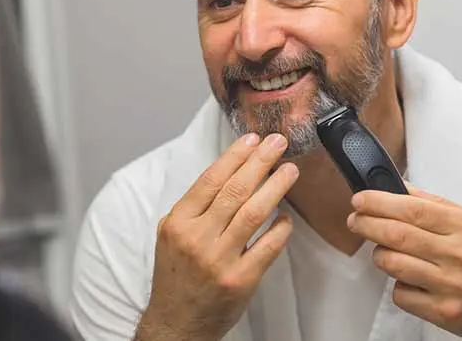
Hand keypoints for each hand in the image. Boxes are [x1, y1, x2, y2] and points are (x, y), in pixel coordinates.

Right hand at [135, 133, 298, 340]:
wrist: (177, 322)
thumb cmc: (176, 276)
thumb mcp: (171, 236)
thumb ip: (194, 208)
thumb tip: (228, 174)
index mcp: (178, 222)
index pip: (210, 180)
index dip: (234, 156)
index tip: (253, 139)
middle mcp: (197, 238)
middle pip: (234, 190)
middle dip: (260, 162)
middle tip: (278, 143)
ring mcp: (220, 260)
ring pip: (254, 213)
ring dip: (276, 187)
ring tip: (290, 171)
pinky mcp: (240, 280)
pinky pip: (267, 247)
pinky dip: (279, 228)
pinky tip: (286, 216)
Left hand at [348, 185, 461, 339]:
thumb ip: (438, 205)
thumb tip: (400, 189)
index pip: (411, 208)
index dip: (378, 202)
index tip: (360, 200)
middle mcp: (460, 255)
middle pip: (396, 235)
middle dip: (366, 224)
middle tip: (356, 220)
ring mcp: (452, 286)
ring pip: (393, 264)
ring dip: (380, 255)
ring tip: (384, 250)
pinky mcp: (445, 313)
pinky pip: (402, 294)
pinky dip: (398, 285)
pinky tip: (411, 279)